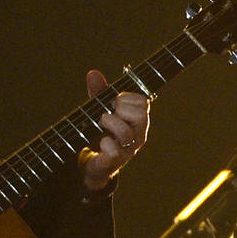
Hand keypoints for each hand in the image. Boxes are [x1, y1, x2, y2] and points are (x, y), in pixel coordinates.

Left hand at [80, 69, 149, 190]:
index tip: (114, 101)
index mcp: (139, 121)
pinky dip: (104, 144)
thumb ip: (99, 92)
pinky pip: (114, 151)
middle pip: (141, 116)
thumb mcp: (100, 109)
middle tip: (109, 112)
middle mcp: (138, 135)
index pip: (144, 102)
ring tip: (102, 125)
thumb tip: (93, 73)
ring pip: (126, 133)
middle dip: (121, 109)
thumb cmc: (102, 133)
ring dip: (110, 123)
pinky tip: (101, 143)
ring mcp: (129, 150)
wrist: (93, 164)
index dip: (127, 97)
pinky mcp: (115, 162)